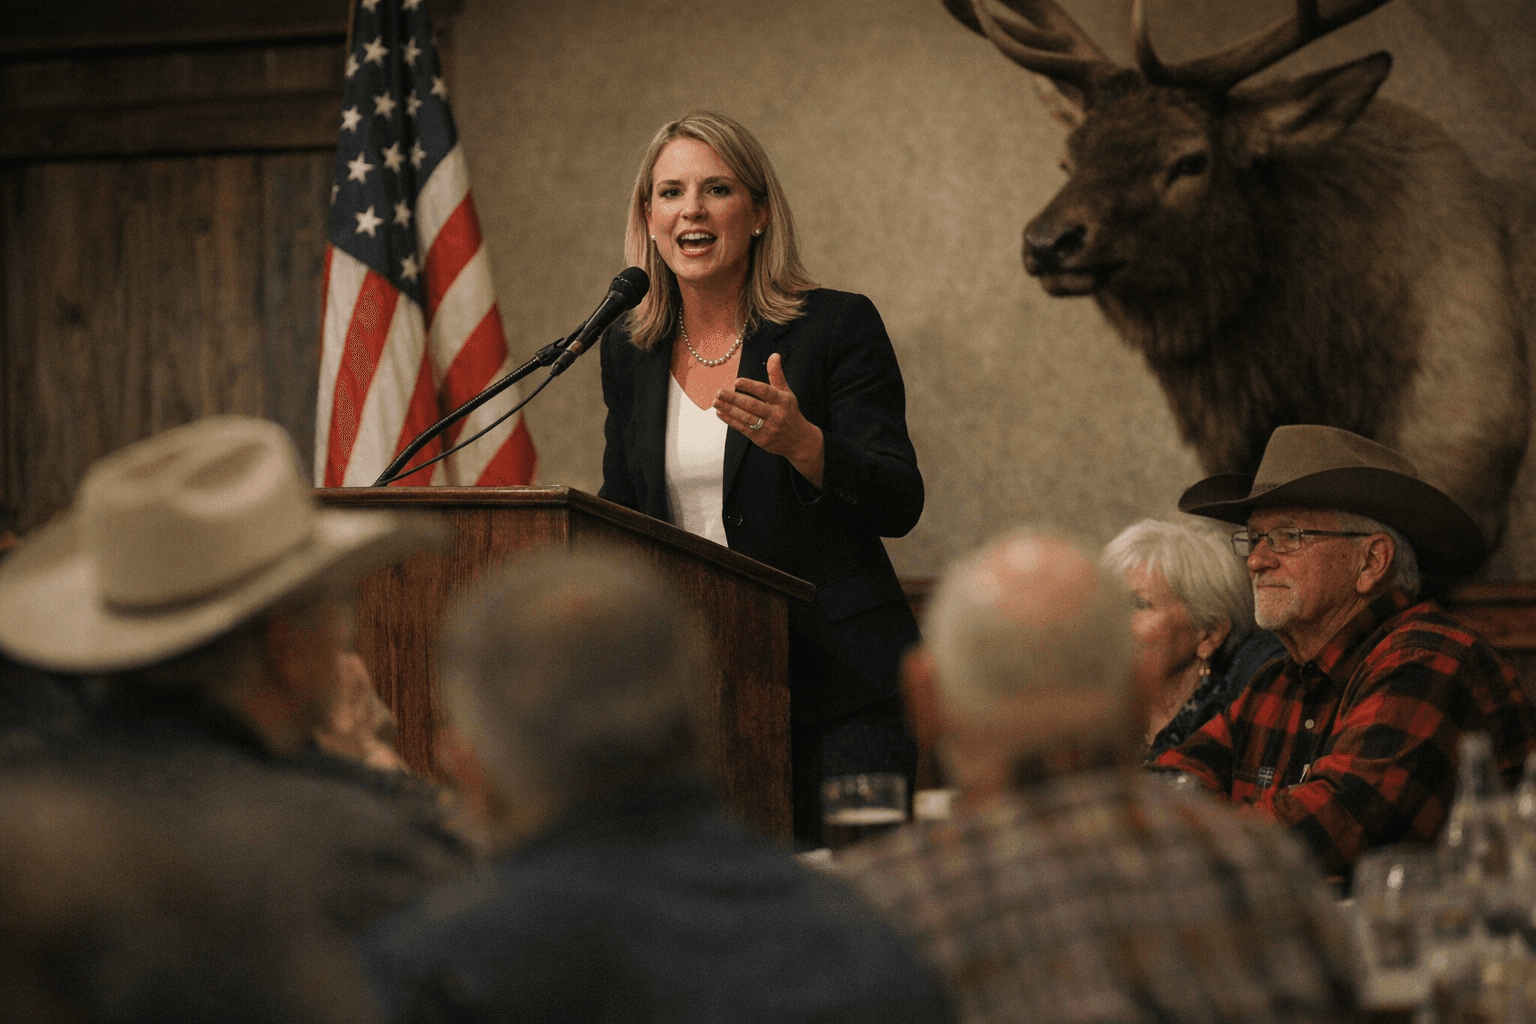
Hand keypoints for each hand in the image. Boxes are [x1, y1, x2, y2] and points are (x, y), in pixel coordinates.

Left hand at [714, 352, 824, 487]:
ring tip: (716, 402)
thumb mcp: (786, 393)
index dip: (751, 386)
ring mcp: (769, 428)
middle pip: (753, 405)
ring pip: (746, 417)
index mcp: (783, 401)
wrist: (799, 440)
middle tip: (719, 392)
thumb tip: (774, 355)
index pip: (766, 392)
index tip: (737, 382)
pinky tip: (720, 413)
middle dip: (734, 399)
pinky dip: (731, 421)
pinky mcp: (761, 439)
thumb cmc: (789, 412)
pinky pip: (743, 428)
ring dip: (729, 410)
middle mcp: (777, 414)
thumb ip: (776, 375)